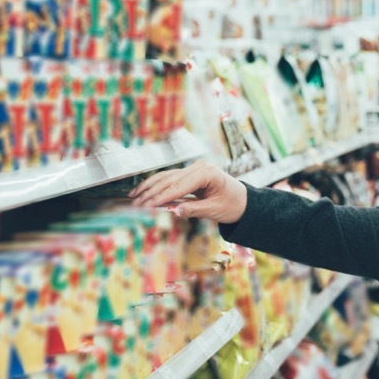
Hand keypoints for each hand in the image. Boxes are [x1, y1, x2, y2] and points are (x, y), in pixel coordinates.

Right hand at [129, 161, 248, 222]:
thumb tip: (174, 211)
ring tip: (134, 198)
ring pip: (166, 177)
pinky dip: (156, 185)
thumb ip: (194, 210)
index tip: (146, 206)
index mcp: (207, 173)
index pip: (179, 185)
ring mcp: (194, 168)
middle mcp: (199, 167)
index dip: (161, 196)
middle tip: (135, 205)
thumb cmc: (233, 205)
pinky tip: (143, 192)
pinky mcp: (190, 173)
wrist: (243, 201)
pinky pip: (169, 178)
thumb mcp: (215, 210)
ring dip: (149, 187)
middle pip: (169, 179)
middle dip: (151, 193)